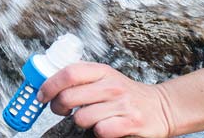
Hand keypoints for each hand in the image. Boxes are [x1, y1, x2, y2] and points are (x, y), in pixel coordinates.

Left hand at [37, 62, 175, 137]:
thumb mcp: (106, 78)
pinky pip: (101, 130)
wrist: (161, 107)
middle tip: (60, 110)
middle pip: (69, 96)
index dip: (49, 85)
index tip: (42, 95)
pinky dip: (98, 132)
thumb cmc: (127, 94)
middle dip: (57, 107)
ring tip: (90, 119)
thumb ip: (82, 79)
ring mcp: (122, 104)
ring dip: (80, 121)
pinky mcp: (130, 123)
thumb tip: (49, 83)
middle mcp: (111, 85)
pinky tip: (104, 126)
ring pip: (81, 117)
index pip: (69, 72)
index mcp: (102, 71)